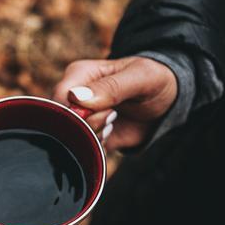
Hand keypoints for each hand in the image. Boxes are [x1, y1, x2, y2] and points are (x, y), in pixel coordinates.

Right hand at [53, 55, 177, 148]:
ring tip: (114, 120)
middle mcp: (72, 97)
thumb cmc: (151, 79)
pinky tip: (111, 132)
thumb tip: (76, 98)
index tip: (108, 110)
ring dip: (95, 136)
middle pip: (62, 121)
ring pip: (71, 138)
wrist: (165, 100)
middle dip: (89, 126)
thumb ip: (110, 87)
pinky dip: (97, 147)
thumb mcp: (140, 77)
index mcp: (78, 76)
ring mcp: (80, 118)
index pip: (60, 97)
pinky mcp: (88, 136)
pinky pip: (82, 149)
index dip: (78, 111)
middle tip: (113, 115)